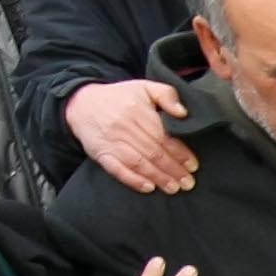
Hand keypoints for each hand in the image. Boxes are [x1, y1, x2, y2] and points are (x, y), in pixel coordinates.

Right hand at [68, 79, 196, 193]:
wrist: (82, 103)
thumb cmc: (120, 97)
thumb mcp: (144, 87)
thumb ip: (166, 94)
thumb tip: (183, 113)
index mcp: (137, 111)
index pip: (163, 136)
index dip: (180, 153)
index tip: (193, 165)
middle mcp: (124, 127)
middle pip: (153, 152)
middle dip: (173, 170)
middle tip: (189, 182)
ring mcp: (111, 141)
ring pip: (138, 163)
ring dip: (158, 178)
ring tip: (174, 188)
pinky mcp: (101, 153)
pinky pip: (117, 169)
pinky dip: (133, 180)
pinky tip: (148, 188)